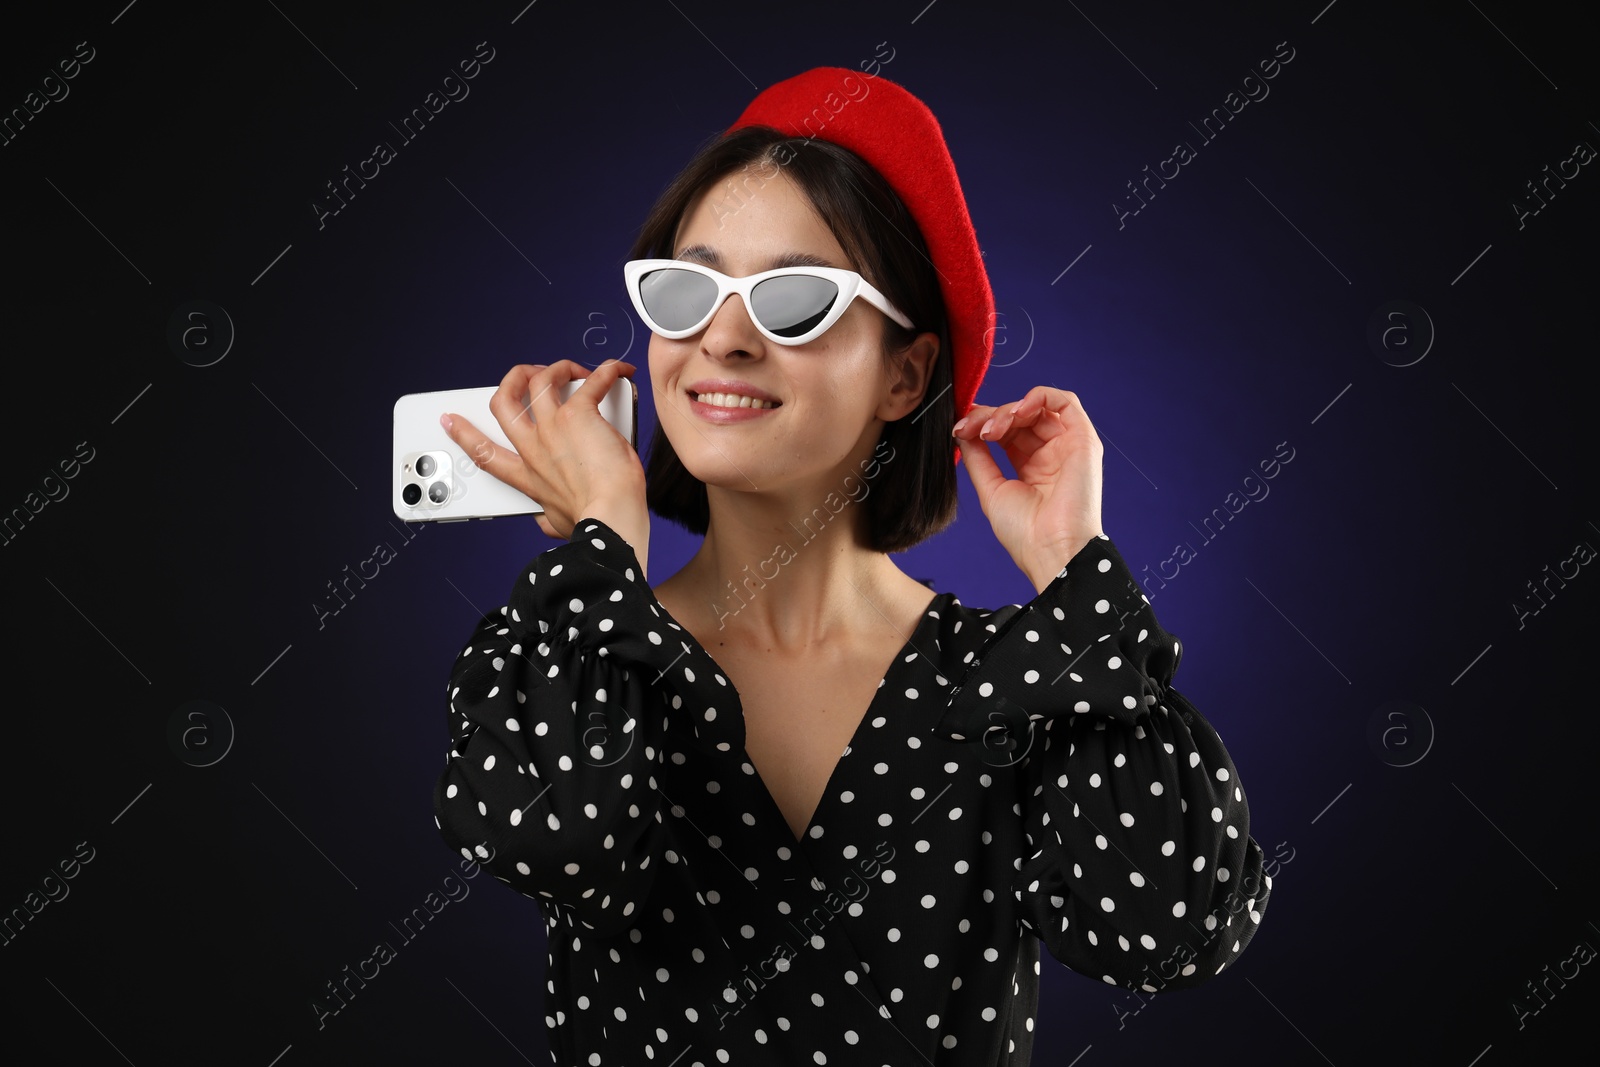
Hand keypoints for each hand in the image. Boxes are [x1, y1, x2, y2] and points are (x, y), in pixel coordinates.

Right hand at [441, 360, 649, 557]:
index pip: (485, 453)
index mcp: (527, 477)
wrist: (610, 518)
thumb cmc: (592, 524)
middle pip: (504, 404)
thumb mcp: (557, 524)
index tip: (451, 421)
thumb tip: (545, 522)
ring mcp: (553, 428)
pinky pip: (590, 382)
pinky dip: (605, 373)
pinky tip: (615, 371)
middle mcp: (534, 449)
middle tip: (525, 374)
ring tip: (574, 371)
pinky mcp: (579, 415)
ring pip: (539, 380)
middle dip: (511, 381)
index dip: (464, 434)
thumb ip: (547, 518)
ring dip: (556, 369)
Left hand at [952, 386, 1105, 591]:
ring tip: (992, 428)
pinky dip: (1038, 397)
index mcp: (1032, 467)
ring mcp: (1068, 446)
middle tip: (971, 428)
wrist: (1051, 550)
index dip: (982, 424)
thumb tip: (962, 431)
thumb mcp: (991, 489)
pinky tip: (1016, 412)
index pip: (1006, 431)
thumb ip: (978, 458)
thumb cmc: (1025, 533)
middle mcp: (1051, 453)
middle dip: (990, 416)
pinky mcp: (1083, 440)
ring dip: (1009, 409)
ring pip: (1037, 407)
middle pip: (1019, 417)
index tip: (959, 430)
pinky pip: (1064, 402)